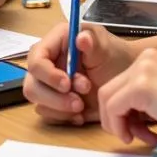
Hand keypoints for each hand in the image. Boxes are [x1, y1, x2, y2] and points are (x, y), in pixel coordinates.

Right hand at [23, 22, 139, 124]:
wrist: (124, 83)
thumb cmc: (115, 59)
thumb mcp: (106, 48)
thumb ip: (93, 42)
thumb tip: (81, 38)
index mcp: (56, 42)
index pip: (36, 59)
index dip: (47, 74)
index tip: (67, 84)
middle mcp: (48, 63)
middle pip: (31, 84)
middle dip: (53, 97)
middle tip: (78, 102)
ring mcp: (49, 84)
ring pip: (37, 101)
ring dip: (59, 108)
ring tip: (81, 106)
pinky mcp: (54, 102)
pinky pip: (47, 114)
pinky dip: (63, 118)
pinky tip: (80, 114)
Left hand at [97, 47, 156, 145]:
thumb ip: (146, 99)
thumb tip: (125, 116)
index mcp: (153, 58)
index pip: (121, 84)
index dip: (123, 111)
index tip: (139, 130)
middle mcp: (145, 58)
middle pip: (110, 90)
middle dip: (118, 118)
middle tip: (133, 137)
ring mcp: (142, 69)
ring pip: (107, 98)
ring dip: (117, 124)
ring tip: (137, 138)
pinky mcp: (140, 86)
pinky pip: (113, 108)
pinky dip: (119, 126)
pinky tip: (138, 137)